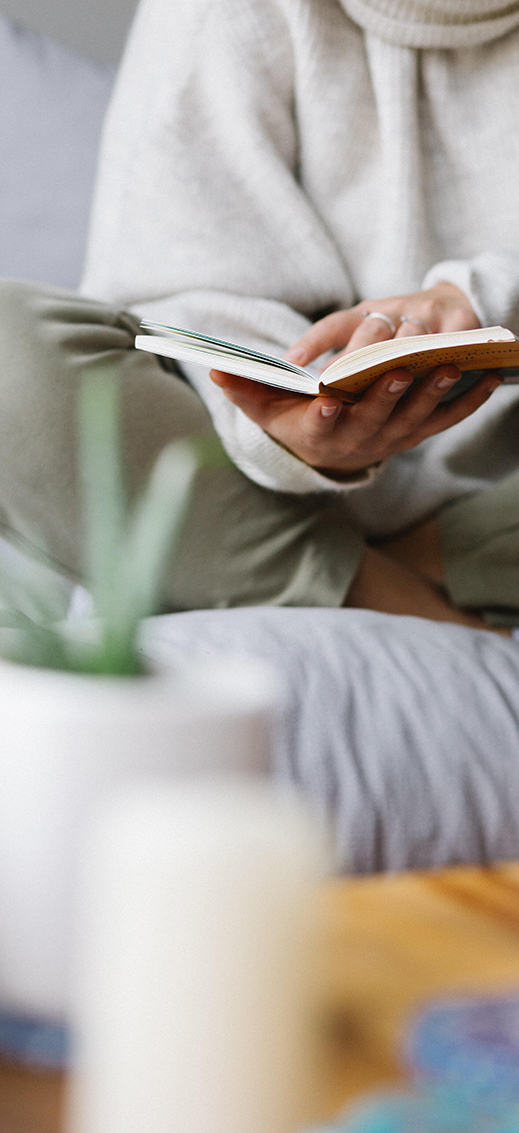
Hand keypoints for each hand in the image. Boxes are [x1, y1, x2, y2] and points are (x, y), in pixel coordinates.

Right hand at [209, 282, 496, 478]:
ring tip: (446, 364)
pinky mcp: (416, 434)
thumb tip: (213, 368)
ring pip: (414, 417)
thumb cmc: (293, 422)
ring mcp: (391, 439)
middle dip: (383, 385)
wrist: (327, 454)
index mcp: (321, 434)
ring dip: (430, 392)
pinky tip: (488, 379)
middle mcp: (359, 441)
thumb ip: (242, 388)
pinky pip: (445, 420)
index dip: (325, 412)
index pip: (321, 424)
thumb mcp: (263, 408)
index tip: (327, 397)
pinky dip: (467, 402)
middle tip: (393, 357)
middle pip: (374, 414)